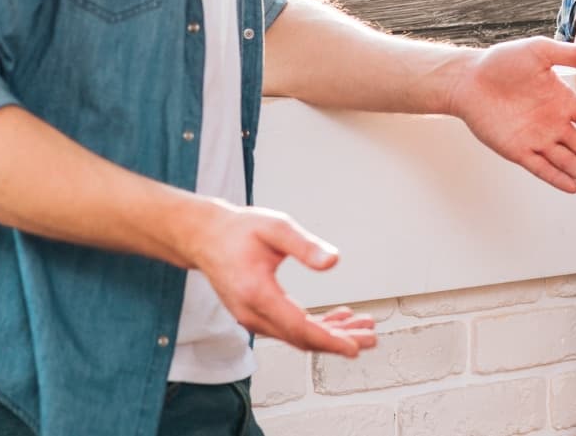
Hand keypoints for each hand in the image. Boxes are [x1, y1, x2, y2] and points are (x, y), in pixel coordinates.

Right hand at [188, 200, 377, 356]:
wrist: (205, 237)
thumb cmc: (239, 230)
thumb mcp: (275, 228)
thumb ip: (304, 246)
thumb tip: (333, 262)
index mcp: (256, 293)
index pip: (298, 327)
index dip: (329, 340)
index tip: (354, 347)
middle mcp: (252, 313)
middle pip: (301, 338)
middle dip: (339, 341)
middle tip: (370, 339)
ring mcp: (253, 318)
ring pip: (297, 336)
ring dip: (331, 335)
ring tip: (363, 328)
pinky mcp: (257, 316)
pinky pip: (290, 329)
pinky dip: (316, 328)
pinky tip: (338, 319)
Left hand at [445, 37, 575, 193]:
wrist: (468, 78)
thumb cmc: (502, 62)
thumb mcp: (541, 52)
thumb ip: (574, 55)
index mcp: (563, 101)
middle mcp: (554, 123)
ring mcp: (536, 139)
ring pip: (567, 160)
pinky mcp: (517, 150)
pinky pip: (541, 167)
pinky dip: (556, 177)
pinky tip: (573, 186)